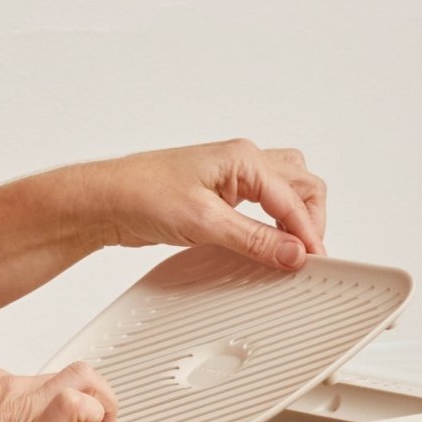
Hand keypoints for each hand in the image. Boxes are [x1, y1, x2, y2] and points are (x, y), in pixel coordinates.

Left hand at [76, 138, 326, 270]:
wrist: (109, 199)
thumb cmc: (144, 194)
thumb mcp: (205, 222)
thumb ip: (253, 239)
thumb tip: (291, 252)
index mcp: (244, 159)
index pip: (295, 197)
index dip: (308, 233)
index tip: (313, 262)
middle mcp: (244, 163)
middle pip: (302, 186)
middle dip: (310, 220)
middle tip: (306, 257)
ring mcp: (234, 178)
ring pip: (287, 190)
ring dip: (296, 217)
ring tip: (292, 250)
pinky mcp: (222, 196)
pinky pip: (264, 204)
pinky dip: (275, 222)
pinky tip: (268, 243)